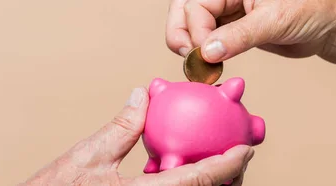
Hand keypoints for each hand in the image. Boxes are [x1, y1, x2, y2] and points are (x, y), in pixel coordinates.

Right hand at [19, 88, 254, 185]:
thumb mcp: (88, 156)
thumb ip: (122, 127)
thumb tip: (143, 97)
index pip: (199, 179)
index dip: (229, 164)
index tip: (246, 149)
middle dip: (227, 178)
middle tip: (236, 155)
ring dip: (208, 183)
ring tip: (217, 162)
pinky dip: (186, 184)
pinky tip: (181, 170)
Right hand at [165, 0, 335, 60]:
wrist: (329, 26)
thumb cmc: (312, 9)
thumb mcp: (274, 21)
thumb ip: (239, 36)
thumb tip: (207, 52)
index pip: (196, 3)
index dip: (196, 30)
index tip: (204, 54)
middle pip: (185, 11)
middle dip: (182, 36)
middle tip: (191, 61)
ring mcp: (226, 10)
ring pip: (192, 26)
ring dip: (192, 49)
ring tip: (202, 69)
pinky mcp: (231, 28)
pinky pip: (207, 39)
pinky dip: (204, 55)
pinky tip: (210, 68)